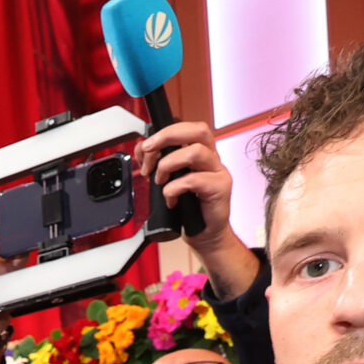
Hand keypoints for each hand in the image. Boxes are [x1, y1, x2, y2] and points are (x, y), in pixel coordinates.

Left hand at [132, 121, 258, 296]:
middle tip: (149, 151)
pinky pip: (193, 180)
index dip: (164, 133)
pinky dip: (174, 189)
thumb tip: (143, 150)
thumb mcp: (167, 182)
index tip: (144, 148)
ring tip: (160, 181)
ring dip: (168, 165)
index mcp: (200, 153)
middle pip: (197, 131)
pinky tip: (171, 200)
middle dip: (168, 136)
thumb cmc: (188, 209)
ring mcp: (218, 172)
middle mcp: (212, 159)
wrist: (204, 235)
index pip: (187, 128)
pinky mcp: (220, 188)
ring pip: (195, 152)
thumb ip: (157, 164)